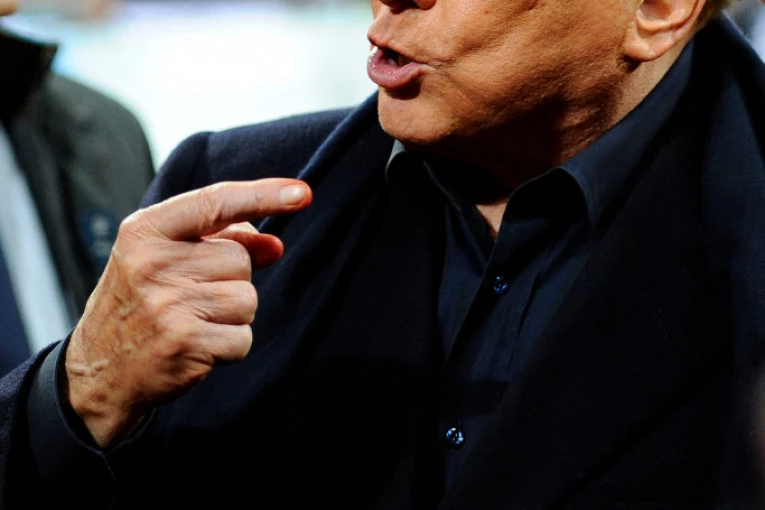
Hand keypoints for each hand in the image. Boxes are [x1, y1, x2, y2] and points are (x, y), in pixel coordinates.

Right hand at [64, 178, 311, 446]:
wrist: (98, 370)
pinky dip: (229, 347)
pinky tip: (196, 347)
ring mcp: (168, 304)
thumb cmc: (140, 304)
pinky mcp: (184, 343)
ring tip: (191, 322)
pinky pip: (243, 338)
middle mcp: (153, 263)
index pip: (215, 202)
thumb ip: (221, 243)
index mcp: (145, 231)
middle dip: (230, 280)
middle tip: (190, 298)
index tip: (302, 193)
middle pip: (241, 260)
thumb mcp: (165, 260)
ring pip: (248, 299)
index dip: (264, 195)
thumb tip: (275, 245)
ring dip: (232, 316)